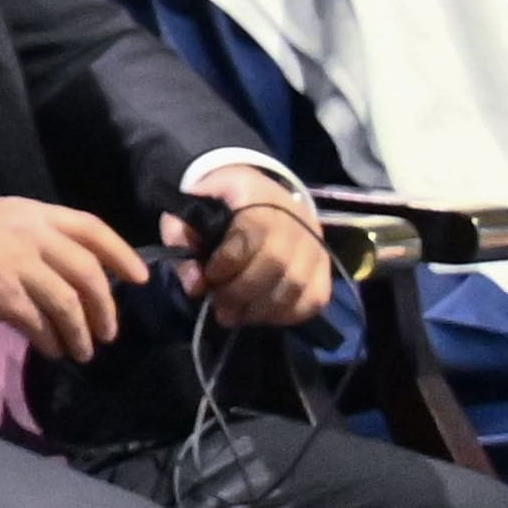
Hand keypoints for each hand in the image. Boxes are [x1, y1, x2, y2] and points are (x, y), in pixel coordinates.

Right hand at [0, 195, 139, 359]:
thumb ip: (23, 242)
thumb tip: (46, 276)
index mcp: (30, 213)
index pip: (91, 228)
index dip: (121, 254)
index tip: (139, 278)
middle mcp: (32, 236)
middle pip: (89, 272)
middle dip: (105, 306)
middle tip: (109, 330)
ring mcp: (19, 265)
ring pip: (70, 302)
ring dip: (82, 331)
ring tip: (82, 351)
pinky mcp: (3, 294)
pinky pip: (40, 322)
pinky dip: (51, 340)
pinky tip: (51, 350)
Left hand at [173, 179, 336, 331]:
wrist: (259, 193)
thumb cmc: (219, 203)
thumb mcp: (189, 207)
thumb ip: (181, 240)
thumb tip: (196, 287)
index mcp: (258, 194)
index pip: (252, 233)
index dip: (228, 263)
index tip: (210, 275)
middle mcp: (296, 218)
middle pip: (276, 264)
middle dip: (241, 292)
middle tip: (220, 305)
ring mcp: (315, 243)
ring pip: (297, 285)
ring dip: (261, 308)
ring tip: (235, 314)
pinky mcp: (325, 265)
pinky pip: (316, 298)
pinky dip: (288, 314)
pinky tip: (261, 314)